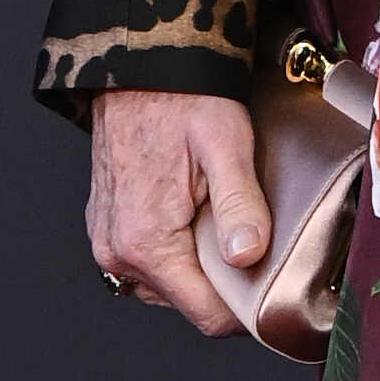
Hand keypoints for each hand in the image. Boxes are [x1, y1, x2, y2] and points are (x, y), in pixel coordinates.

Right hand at [88, 90, 270, 335]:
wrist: (140, 65)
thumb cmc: (183, 97)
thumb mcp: (226, 144)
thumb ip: (239, 204)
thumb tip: (247, 256)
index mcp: (146, 242)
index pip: (206, 315)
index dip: (246, 309)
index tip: (272, 288)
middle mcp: (117, 251)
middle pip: (187, 303)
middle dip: (223, 283)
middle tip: (247, 239)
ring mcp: (107, 241)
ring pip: (168, 287)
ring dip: (198, 267)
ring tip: (218, 223)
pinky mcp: (107, 228)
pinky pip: (148, 264)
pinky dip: (176, 252)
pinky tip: (193, 218)